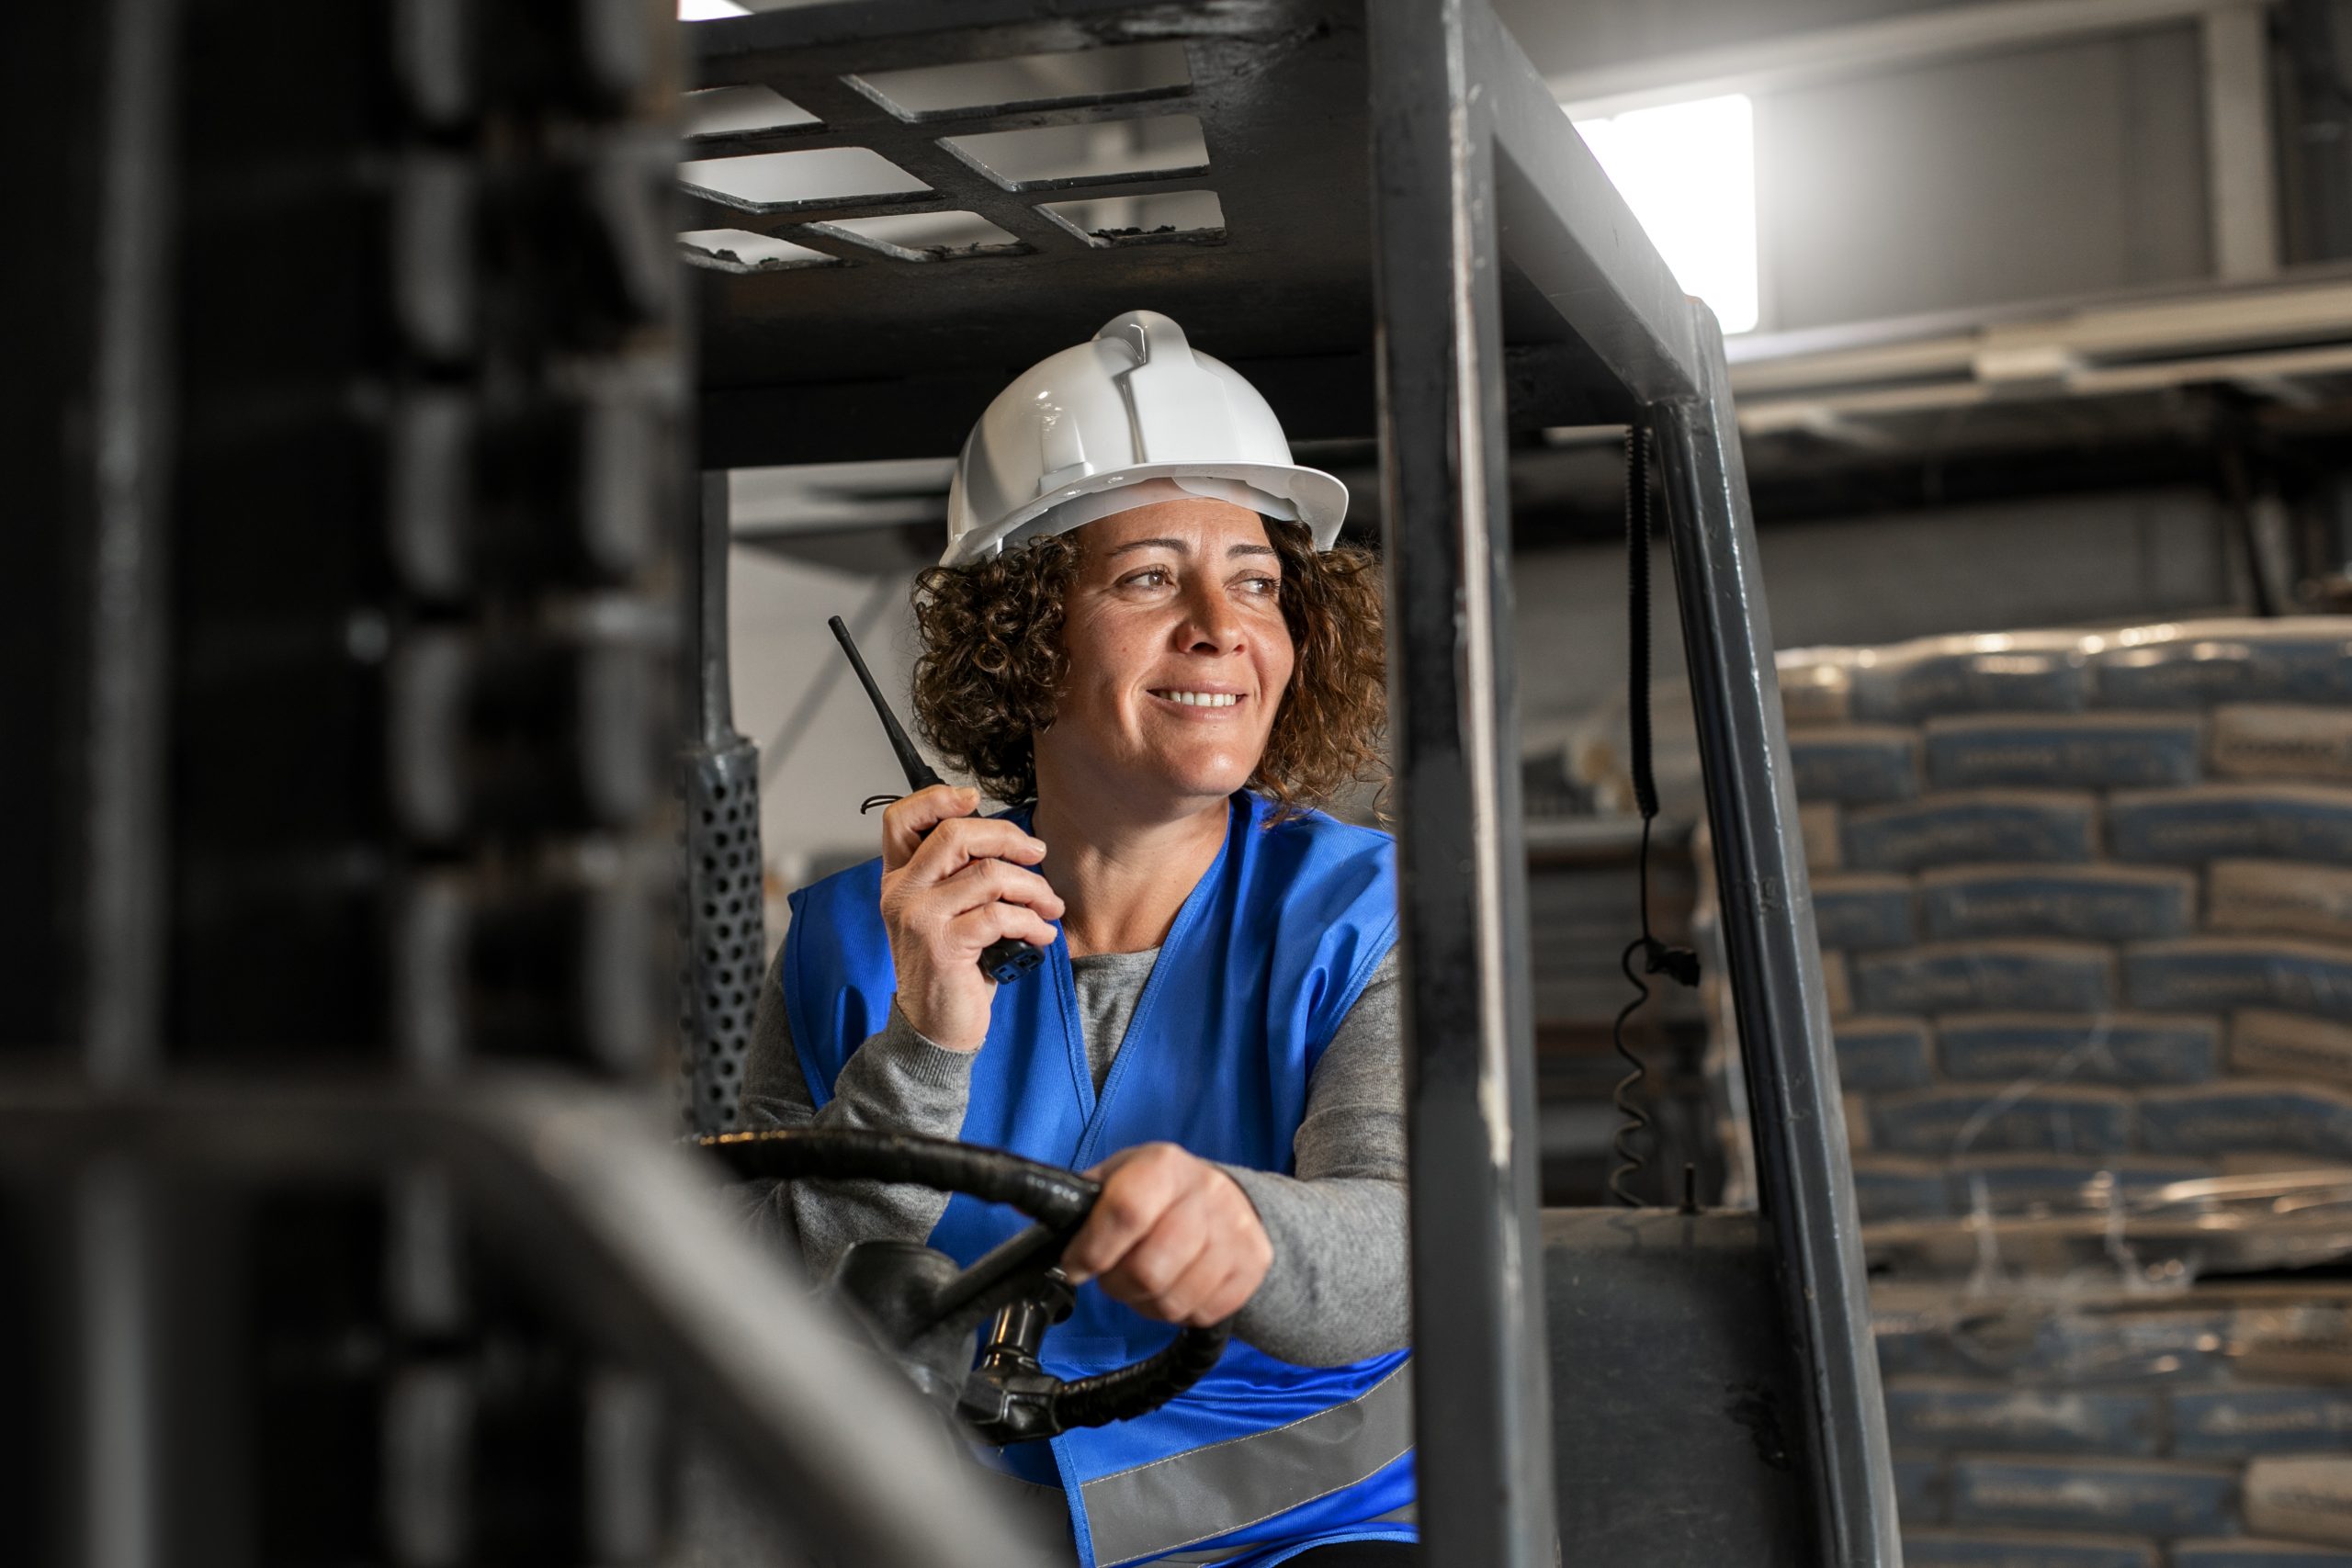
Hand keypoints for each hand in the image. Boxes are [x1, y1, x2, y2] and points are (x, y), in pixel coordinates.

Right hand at [877, 784, 1062, 1051]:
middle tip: (1037, 853)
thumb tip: (1010, 843)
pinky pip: (1001, 915)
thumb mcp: (945, 916)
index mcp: (899, 880)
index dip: (936, 799)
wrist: (935, 1029)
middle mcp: (902, 894)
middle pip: (954, 835)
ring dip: (1033, 888)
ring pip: (989, 875)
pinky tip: (1042, 935)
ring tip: (1049, 907)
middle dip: (1008, 838)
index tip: (974, 799)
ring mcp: (920, 918)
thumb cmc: (950, 969)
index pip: (901, 820)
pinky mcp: (944, 945)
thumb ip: (959, 877)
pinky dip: (1033, 923)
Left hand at [1061, 1144, 1270, 1326]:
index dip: (1093, 1249)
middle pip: (1149, 1268)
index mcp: (1163, 1165)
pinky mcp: (1254, 1266)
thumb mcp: (1117, 1178)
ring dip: (1147, 1303)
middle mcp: (1207, 1193)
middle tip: (1113, 1275)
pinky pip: (1203, 1314)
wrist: (1233, 1200)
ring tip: (1145, 1282)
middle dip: (1118, 1284)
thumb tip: (1024, 1205)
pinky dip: (1179, 1312)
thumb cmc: (1158, 1193)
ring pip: (1174, 1300)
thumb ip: (1078, 1199)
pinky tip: (1176, 1288)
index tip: (1077, 1265)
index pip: (1126, 1211)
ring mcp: (1237, 1231)